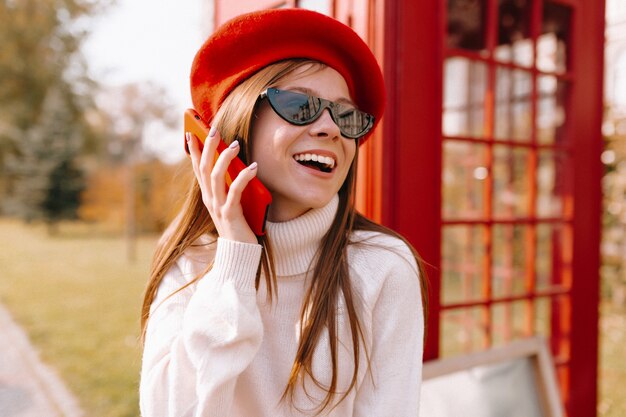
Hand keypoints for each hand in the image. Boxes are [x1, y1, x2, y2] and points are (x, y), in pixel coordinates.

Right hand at [186, 128, 258, 243]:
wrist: (239, 252)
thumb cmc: (239, 225)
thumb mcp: (230, 202)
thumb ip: (229, 186)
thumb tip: (236, 164)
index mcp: (208, 196)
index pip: (197, 168)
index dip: (193, 151)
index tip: (191, 132)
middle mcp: (209, 199)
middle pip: (204, 168)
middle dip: (207, 147)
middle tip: (213, 130)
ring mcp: (218, 206)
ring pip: (216, 176)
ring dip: (224, 158)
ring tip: (235, 144)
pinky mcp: (230, 214)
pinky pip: (235, 191)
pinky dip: (243, 177)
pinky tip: (253, 167)